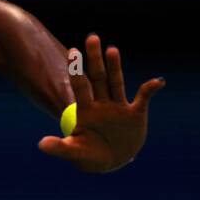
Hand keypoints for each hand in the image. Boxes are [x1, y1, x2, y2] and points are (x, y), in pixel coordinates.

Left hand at [38, 34, 163, 173]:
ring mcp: (118, 106)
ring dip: (115, 66)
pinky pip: (144, 98)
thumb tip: (41, 145)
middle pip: (97, 77)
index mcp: (84, 110)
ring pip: (116, 82)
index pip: (79, 86)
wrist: (111, 162)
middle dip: (94, 59)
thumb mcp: (74, 153)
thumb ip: (60, 147)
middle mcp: (100, 103)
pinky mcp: (135, 113)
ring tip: (112, 49)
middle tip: (91, 37)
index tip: (72, 52)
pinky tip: (158, 82)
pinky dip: (151, 89)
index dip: (76, 70)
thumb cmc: (88, 155)